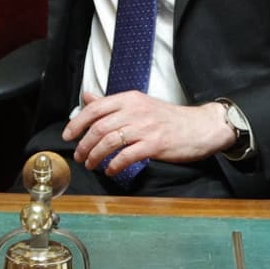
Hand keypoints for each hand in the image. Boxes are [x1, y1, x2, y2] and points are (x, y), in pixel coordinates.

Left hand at [64, 89, 235, 174]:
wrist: (201, 127)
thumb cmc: (170, 119)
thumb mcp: (140, 104)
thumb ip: (112, 103)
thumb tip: (87, 98)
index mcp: (130, 99)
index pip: (95, 108)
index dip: (76, 123)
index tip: (68, 136)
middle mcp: (136, 110)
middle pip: (99, 127)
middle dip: (84, 145)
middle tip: (80, 156)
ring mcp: (146, 128)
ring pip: (109, 142)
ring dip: (95, 157)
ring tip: (92, 165)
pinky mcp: (155, 144)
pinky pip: (126, 156)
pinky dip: (114, 166)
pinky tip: (111, 171)